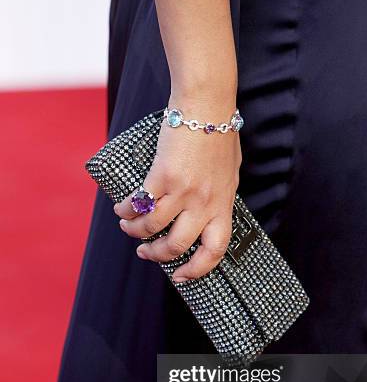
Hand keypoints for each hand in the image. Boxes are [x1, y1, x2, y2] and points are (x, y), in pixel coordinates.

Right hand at [114, 96, 241, 281]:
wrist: (206, 104)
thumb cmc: (219, 135)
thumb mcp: (229, 173)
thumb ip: (219, 195)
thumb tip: (207, 210)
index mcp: (223, 204)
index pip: (215, 249)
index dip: (198, 269)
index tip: (181, 276)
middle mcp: (204, 203)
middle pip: (178, 245)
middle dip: (157, 254)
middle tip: (145, 252)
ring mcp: (184, 191)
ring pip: (152, 227)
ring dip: (134, 232)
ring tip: (127, 226)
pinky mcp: (162, 176)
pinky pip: (138, 203)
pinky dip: (125, 210)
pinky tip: (121, 208)